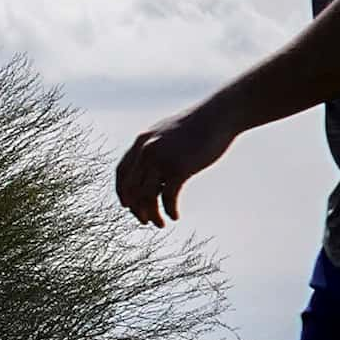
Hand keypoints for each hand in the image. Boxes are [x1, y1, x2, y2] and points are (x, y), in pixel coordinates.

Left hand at [114, 100, 239, 227]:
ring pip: (147, 196)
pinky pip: (167, 197)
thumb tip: (150, 168)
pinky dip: (169, 210)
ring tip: (160, 224)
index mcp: (141, 142)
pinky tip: (175, 216)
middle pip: (131, 188)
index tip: (127, 206)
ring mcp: (161, 160)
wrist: (218, 115)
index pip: (121, 173)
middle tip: (144, 220)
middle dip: (135, 208)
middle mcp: (146, 151)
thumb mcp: (167, 133)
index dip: (122, 192)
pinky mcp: (179, 168)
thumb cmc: (196, 125)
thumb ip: (154, 148)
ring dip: (151, 214)